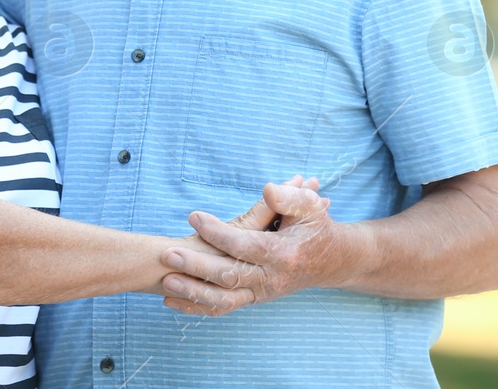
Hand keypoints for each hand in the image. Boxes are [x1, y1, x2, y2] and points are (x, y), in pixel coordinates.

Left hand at [161, 177, 355, 314]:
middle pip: (230, 276)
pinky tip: (171, 301)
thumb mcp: (310, 206)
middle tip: (168, 254)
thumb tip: (267, 189)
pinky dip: (196, 307)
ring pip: (223, 300)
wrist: (332, 261)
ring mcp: (261, 293)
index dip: (219, 232)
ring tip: (166, 282)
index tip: (194, 215)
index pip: (246, 245)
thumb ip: (289, 197)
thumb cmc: (317, 228)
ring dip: (193, 293)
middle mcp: (271, 279)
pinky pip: (222, 309)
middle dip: (196, 266)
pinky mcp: (253, 299)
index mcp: (284, 254)